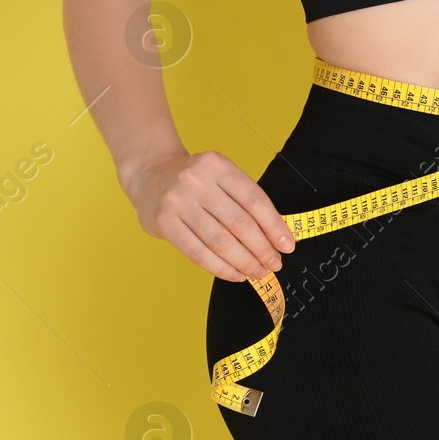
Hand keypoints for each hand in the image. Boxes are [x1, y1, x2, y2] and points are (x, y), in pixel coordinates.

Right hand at [121, 150, 295, 281]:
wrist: (150, 173)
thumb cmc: (197, 180)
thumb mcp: (223, 177)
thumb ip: (247, 201)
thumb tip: (279, 236)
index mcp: (217, 165)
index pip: (254, 200)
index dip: (274, 226)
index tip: (288, 245)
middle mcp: (196, 181)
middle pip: (239, 223)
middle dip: (262, 248)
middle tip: (275, 263)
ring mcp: (176, 202)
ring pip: (219, 241)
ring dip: (244, 262)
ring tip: (257, 272)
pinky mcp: (163, 222)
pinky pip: (197, 253)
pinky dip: (220, 267)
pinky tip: (235, 274)